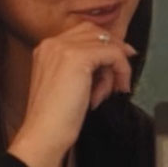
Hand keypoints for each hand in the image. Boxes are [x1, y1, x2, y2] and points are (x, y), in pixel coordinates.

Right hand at [8, 22, 136, 166]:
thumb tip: (109, 61)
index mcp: (47, 49)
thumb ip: (83, 69)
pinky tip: (115, 89)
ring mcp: (64, 48)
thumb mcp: (68, 84)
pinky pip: (113, 54)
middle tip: (123, 72)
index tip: (120, 59)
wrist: (45, 133)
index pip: (83, 33)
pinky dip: (121, 70)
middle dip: (113, 51)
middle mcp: (52, 44)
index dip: (105, 45)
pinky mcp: (78, 58)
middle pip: (95, 32)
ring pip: (106, 44)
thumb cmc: (55, 118)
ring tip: (109, 91)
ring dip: (115, 67)